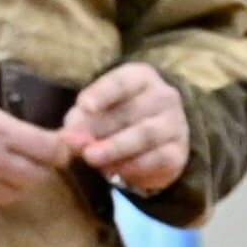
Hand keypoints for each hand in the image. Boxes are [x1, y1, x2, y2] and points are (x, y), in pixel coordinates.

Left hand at [62, 60, 191, 193]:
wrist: (151, 144)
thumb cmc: (116, 118)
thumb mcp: (94, 113)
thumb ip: (79, 123)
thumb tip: (68, 138)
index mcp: (141, 77)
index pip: (121, 82)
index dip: (102, 93)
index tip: (84, 106)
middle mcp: (164, 96)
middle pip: (131, 111)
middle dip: (100, 128)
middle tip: (75, 143)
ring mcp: (175, 124)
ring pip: (145, 134)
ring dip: (115, 147)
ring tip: (91, 157)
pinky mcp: (178, 152)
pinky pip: (157, 159)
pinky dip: (133, 165)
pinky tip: (113, 170)